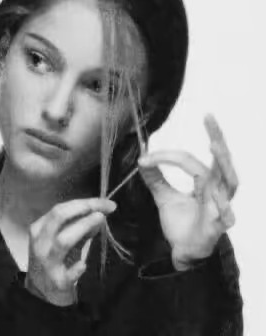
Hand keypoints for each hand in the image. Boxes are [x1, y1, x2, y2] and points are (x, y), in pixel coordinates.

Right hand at [25, 198, 115, 305]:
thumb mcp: (61, 240)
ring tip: (100, 220)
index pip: (60, 209)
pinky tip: (83, 264)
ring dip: (83, 227)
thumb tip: (100, 213)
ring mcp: (47, 263)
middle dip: (83, 209)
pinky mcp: (57, 282)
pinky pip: (67, 274)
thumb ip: (79, 226)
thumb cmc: (54, 260)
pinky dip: (76, 268)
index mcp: (40, 229)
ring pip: (63, 241)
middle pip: (59, 217)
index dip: (84, 203)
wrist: (41, 293)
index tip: (105, 202)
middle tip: (103, 209)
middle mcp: (41, 243)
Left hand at [138, 114, 238, 270]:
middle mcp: (216, 191)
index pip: (190, 161)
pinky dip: (223, 207)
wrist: (184, 252)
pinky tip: (218, 199)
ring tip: (214, 145)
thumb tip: (141, 159)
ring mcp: (219, 208)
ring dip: (222, 164)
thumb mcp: (164, 197)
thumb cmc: (181, 223)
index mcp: (205, 182)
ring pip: (228, 183)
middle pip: (221, 161)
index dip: (169, 156)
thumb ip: (155, 179)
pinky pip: (226, 217)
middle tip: (209, 118)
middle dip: (216, 138)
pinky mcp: (216, 227)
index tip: (147, 156)